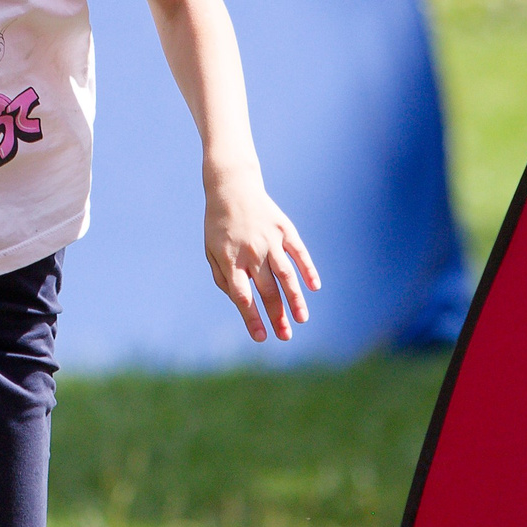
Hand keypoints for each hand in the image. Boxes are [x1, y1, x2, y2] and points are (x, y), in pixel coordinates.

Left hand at [203, 175, 319, 342]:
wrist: (231, 189)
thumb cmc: (219, 226)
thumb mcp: (211, 251)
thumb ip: (223, 278)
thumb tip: (241, 302)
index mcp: (230, 260)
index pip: (243, 296)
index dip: (252, 318)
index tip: (261, 337)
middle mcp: (251, 252)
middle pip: (267, 290)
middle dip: (277, 316)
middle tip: (286, 336)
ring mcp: (270, 240)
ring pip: (286, 275)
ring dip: (295, 299)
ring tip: (302, 319)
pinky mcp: (285, 230)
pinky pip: (299, 253)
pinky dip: (308, 270)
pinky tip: (314, 287)